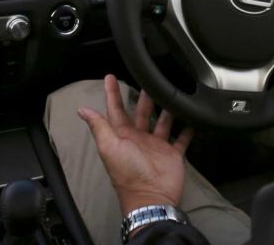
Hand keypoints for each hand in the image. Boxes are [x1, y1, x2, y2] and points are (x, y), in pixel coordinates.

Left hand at [77, 74, 193, 214]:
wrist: (151, 197)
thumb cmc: (128, 173)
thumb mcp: (110, 147)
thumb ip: (99, 127)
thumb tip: (81, 109)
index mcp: (122, 136)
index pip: (116, 110)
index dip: (112, 94)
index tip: (110, 77)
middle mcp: (139, 138)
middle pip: (141, 112)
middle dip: (144, 97)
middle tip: (148, 79)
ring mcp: (156, 146)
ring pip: (162, 122)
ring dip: (166, 109)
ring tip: (171, 93)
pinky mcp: (172, 154)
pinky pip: (181, 139)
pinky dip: (187, 130)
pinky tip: (192, 118)